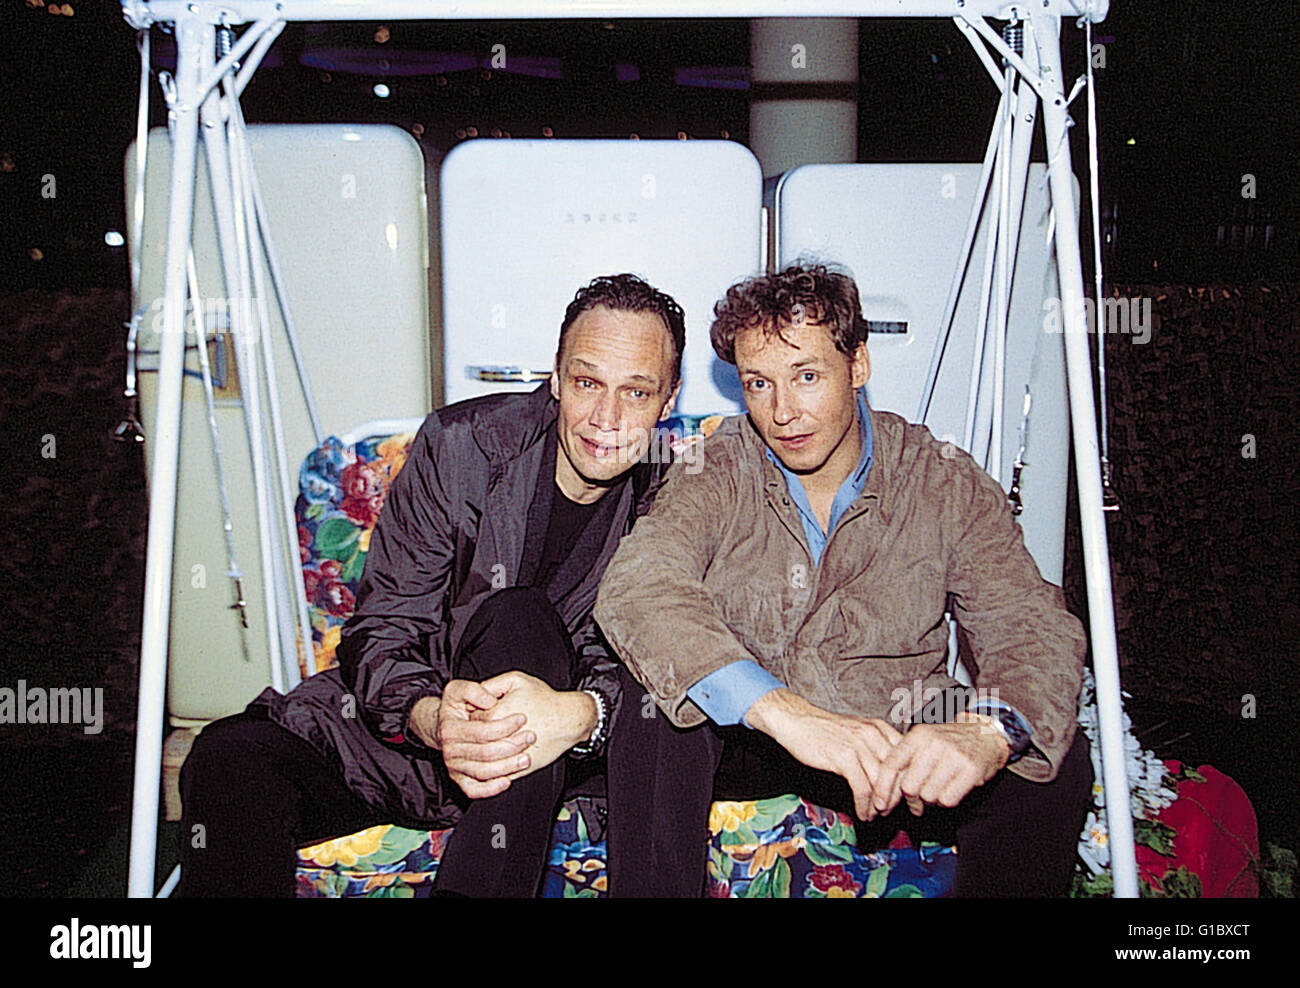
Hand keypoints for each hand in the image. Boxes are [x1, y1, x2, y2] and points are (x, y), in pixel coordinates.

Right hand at [408, 679, 535, 799]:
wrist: (443, 725)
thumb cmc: (455, 706)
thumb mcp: (458, 689)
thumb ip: (473, 690)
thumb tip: (489, 701)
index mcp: (451, 729)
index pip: (483, 732)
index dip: (505, 726)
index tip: (523, 718)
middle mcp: (450, 750)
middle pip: (486, 753)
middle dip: (512, 746)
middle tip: (531, 737)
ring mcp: (454, 767)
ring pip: (484, 772)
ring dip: (508, 767)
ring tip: (526, 758)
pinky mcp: (459, 779)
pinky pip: (474, 790)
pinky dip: (491, 789)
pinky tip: (507, 781)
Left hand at [469, 671, 597, 781]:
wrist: (568, 720)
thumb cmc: (545, 700)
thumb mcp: (516, 680)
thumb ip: (491, 685)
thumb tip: (475, 695)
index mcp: (494, 716)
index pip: (469, 720)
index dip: (473, 715)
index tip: (482, 711)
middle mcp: (498, 739)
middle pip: (473, 741)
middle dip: (476, 735)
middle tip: (488, 726)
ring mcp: (507, 758)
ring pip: (482, 761)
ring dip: (483, 752)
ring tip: (493, 740)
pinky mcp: (516, 770)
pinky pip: (495, 775)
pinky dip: (493, 769)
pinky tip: (498, 757)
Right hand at [745, 689, 903, 820]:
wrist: (795, 720)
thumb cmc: (823, 729)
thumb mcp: (856, 731)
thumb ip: (874, 746)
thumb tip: (889, 773)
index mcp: (879, 727)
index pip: (905, 758)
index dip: (906, 781)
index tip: (902, 798)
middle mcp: (873, 734)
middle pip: (897, 773)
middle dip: (896, 797)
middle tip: (890, 811)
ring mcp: (859, 745)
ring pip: (881, 783)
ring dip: (881, 806)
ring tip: (876, 816)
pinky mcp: (844, 757)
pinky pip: (862, 788)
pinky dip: (864, 806)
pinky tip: (862, 814)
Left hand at [872, 716, 1009, 817]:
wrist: (986, 734)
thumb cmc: (950, 742)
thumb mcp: (925, 741)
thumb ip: (906, 761)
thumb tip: (884, 793)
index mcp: (918, 736)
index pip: (892, 764)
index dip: (883, 788)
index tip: (879, 805)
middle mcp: (934, 744)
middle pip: (909, 787)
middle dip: (911, 801)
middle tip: (916, 805)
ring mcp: (953, 756)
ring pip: (927, 796)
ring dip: (930, 801)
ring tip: (937, 791)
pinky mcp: (970, 770)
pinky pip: (947, 800)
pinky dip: (946, 802)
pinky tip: (950, 791)